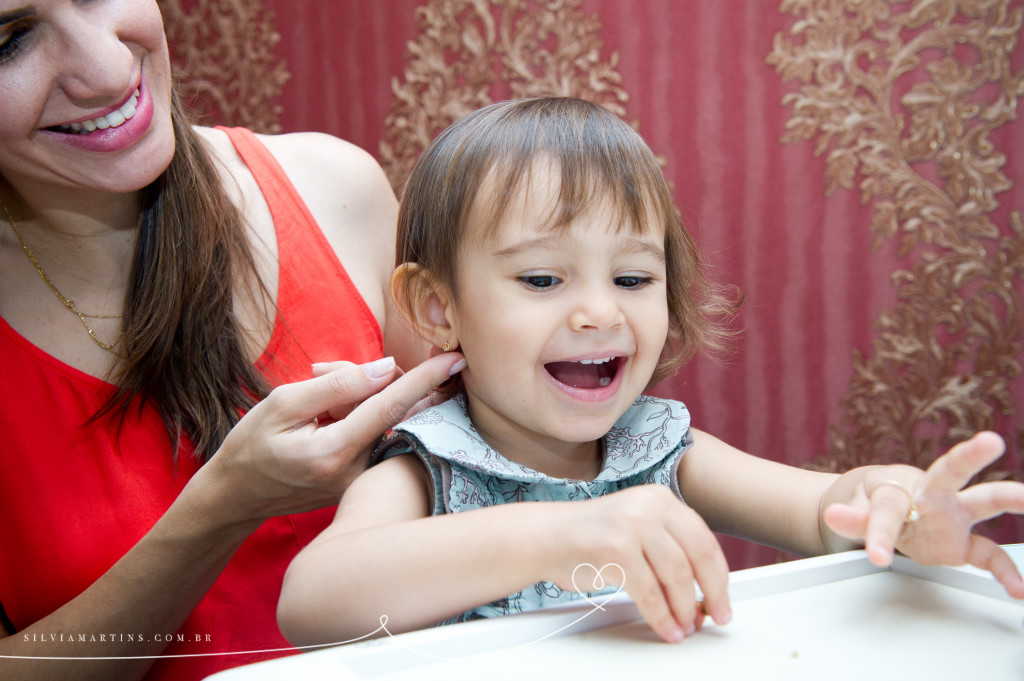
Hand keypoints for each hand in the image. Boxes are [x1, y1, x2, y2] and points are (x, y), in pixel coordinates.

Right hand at [199, 352, 465, 523]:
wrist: (236, 497)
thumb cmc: (253, 446)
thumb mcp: (283, 403)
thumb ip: (338, 385)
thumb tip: (387, 368)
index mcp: (335, 452)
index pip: (391, 407)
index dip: (425, 379)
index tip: (457, 359)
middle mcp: (358, 472)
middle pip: (396, 411)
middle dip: (380, 380)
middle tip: (331, 373)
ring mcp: (364, 483)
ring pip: (389, 422)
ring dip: (365, 397)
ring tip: (317, 394)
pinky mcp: (365, 484)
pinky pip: (381, 437)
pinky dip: (363, 415)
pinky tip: (328, 412)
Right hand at [544, 485, 731, 642]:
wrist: (546, 536)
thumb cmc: (591, 536)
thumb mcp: (638, 525)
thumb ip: (670, 544)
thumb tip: (705, 586)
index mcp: (660, 498)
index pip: (704, 539)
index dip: (718, 575)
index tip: (722, 597)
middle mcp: (649, 507)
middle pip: (698, 556)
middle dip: (712, 593)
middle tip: (716, 616)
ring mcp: (632, 526)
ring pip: (677, 578)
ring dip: (685, 610)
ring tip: (685, 626)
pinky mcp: (616, 550)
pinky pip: (650, 594)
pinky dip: (662, 617)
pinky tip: (666, 627)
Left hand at [823, 431, 1023, 597]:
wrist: (889, 506)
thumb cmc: (876, 500)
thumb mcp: (857, 508)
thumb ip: (851, 516)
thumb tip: (834, 514)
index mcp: (899, 486)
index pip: (889, 508)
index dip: (879, 532)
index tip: (877, 555)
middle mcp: (932, 495)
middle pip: (949, 472)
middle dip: (967, 456)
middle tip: (989, 441)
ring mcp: (953, 515)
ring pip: (984, 500)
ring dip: (1009, 496)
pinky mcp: (964, 541)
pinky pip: (988, 554)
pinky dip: (1004, 571)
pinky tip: (1017, 587)